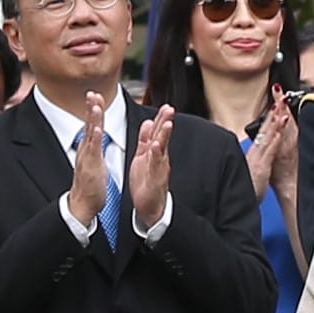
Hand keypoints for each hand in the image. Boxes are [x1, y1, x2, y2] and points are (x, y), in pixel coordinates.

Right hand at [63, 100, 110, 228]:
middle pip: (89, 124)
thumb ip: (95, 147)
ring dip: (93, 119)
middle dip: (91, 107)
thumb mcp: (94, 161)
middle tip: (92, 92)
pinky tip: (96, 129)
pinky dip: (94, 139)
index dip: (94, 109)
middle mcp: (86, 150)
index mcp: (90, 148)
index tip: (95, 94)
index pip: (92, 124)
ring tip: (95, 104)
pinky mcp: (90, 167)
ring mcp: (87, 158)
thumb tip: (96, 137)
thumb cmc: (91, 185)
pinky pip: (92, 151)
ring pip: (90, 134)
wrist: (83, 204)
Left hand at [124, 105, 174, 230]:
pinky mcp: (155, 179)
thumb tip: (148, 122)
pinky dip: (156, 155)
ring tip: (167, 123)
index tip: (166, 106)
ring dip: (164, 136)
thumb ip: (145, 140)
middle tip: (170, 108)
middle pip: (162, 137)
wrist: (149, 206)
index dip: (162, 119)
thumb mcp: (143, 157)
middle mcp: (159, 158)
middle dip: (166, 122)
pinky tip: (156, 146)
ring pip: (162, 149)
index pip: (158, 132)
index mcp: (154, 152)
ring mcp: (158, 168)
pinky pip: (155, 165)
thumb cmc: (146, 182)